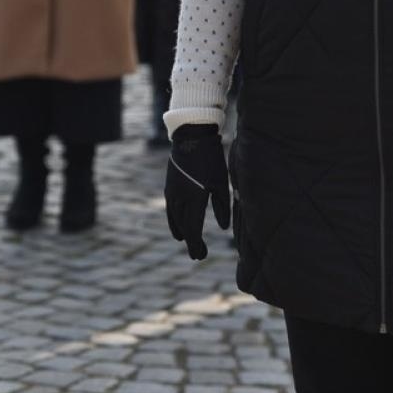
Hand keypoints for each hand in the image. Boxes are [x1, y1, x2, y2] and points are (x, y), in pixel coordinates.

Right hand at [165, 123, 230, 259]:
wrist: (191, 136)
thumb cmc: (211, 158)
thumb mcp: (220, 182)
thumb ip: (222, 206)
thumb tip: (223, 228)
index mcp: (194, 198)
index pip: (193, 229)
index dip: (196, 245)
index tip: (200, 256)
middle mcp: (179, 197)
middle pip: (183, 226)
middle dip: (190, 241)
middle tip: (198, 253)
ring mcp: (172, 191)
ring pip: (174, 218)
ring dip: (180, 231)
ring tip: (185, 240)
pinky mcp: (169, 185)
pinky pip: (170, 208)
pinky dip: (174, 219)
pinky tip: (178, 223)